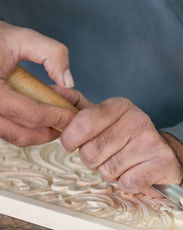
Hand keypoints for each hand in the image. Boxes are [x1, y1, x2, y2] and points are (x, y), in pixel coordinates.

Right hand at [0, 21, 75, 145]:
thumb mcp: (22, 37)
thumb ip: (52, 53)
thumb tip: (67, 81)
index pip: (30, 114)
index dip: (56, 117)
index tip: (73, 115)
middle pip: (21, 134)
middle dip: (49, 132)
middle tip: (68, 124)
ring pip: (13, 136)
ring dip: (38, 133)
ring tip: (56, 121)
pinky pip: (6, 130)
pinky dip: (25, 128)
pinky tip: (40, 117)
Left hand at [60, 97, 182, 193]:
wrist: (165, 156)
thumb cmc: (127, 139)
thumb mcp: (104, 118)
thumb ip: (78, 107)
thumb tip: (52, 90)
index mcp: (120, 106)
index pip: (83, 122)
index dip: (71, 139)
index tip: (72, 144)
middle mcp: (137, 120)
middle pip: (91, 153)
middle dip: (93, 161)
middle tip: (107, 155)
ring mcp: (151, 141)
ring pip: (108, 171)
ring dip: (111, 173)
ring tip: (124, 164)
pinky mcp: (161, 163)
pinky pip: (126, 183)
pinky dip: (127, 184)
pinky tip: (136, 173)